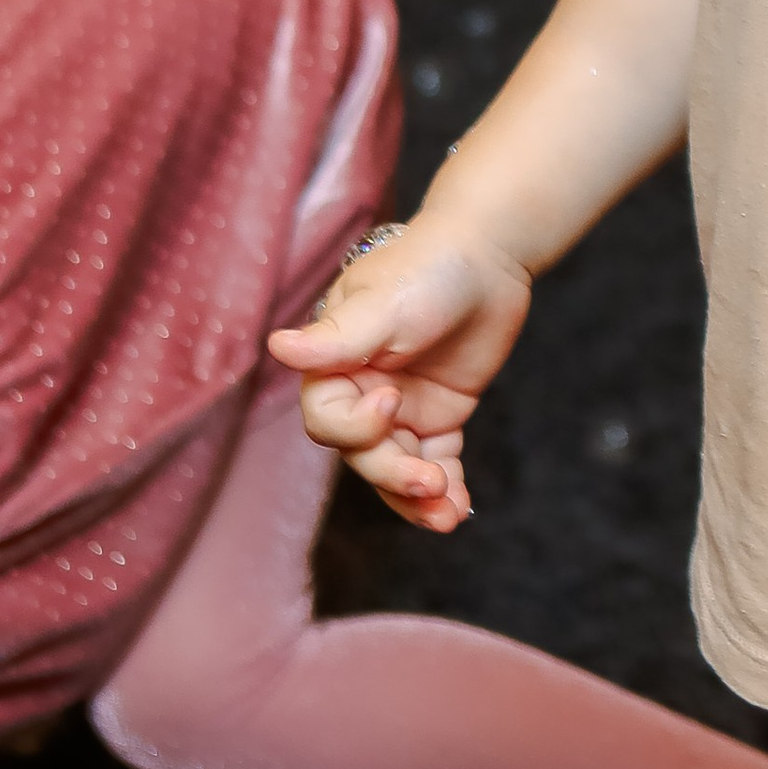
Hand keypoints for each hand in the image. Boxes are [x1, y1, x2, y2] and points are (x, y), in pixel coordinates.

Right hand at [266, 221, 532, 532]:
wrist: (490, 252)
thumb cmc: (427, 266)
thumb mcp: (382, 303)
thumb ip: (337, 337)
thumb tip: (278, 347)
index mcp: (335, 364)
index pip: (327, 418)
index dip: (354, 426)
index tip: (391, 403)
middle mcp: (361, 391)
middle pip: (363, 454)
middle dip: (394, 474)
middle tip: (431, 482)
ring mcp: (400, 408)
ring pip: (397, 468)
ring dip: (417, 498)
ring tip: (447, 516)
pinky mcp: (439, 416)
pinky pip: (436, 462)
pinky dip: (448, 489)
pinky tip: (460, 509)